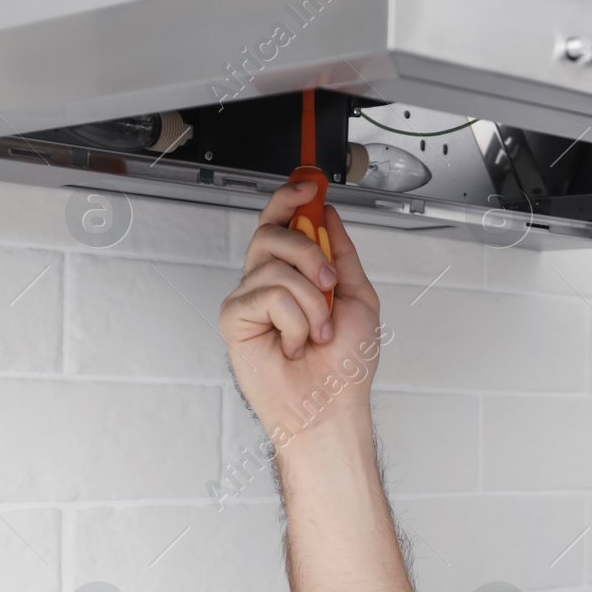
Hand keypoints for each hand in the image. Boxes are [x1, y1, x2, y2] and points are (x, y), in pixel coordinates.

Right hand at [219, 181, 383, 442]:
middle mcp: (268, 282)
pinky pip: (267, 295)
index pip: (282, 222)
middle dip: (309, 251)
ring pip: (275, 265)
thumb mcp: (358, 297)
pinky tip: (292, 344)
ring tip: (317, 333)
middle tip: (328, 285)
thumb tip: (329, 213)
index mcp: (296, 274)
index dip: (289, 199)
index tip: (309, 187)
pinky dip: (293, 321)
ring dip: (311, 302)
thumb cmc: (345, 364)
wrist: (331, 404)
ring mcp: (249, 298)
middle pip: (272, 231)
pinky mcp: (233, 318)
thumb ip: (342, 253)